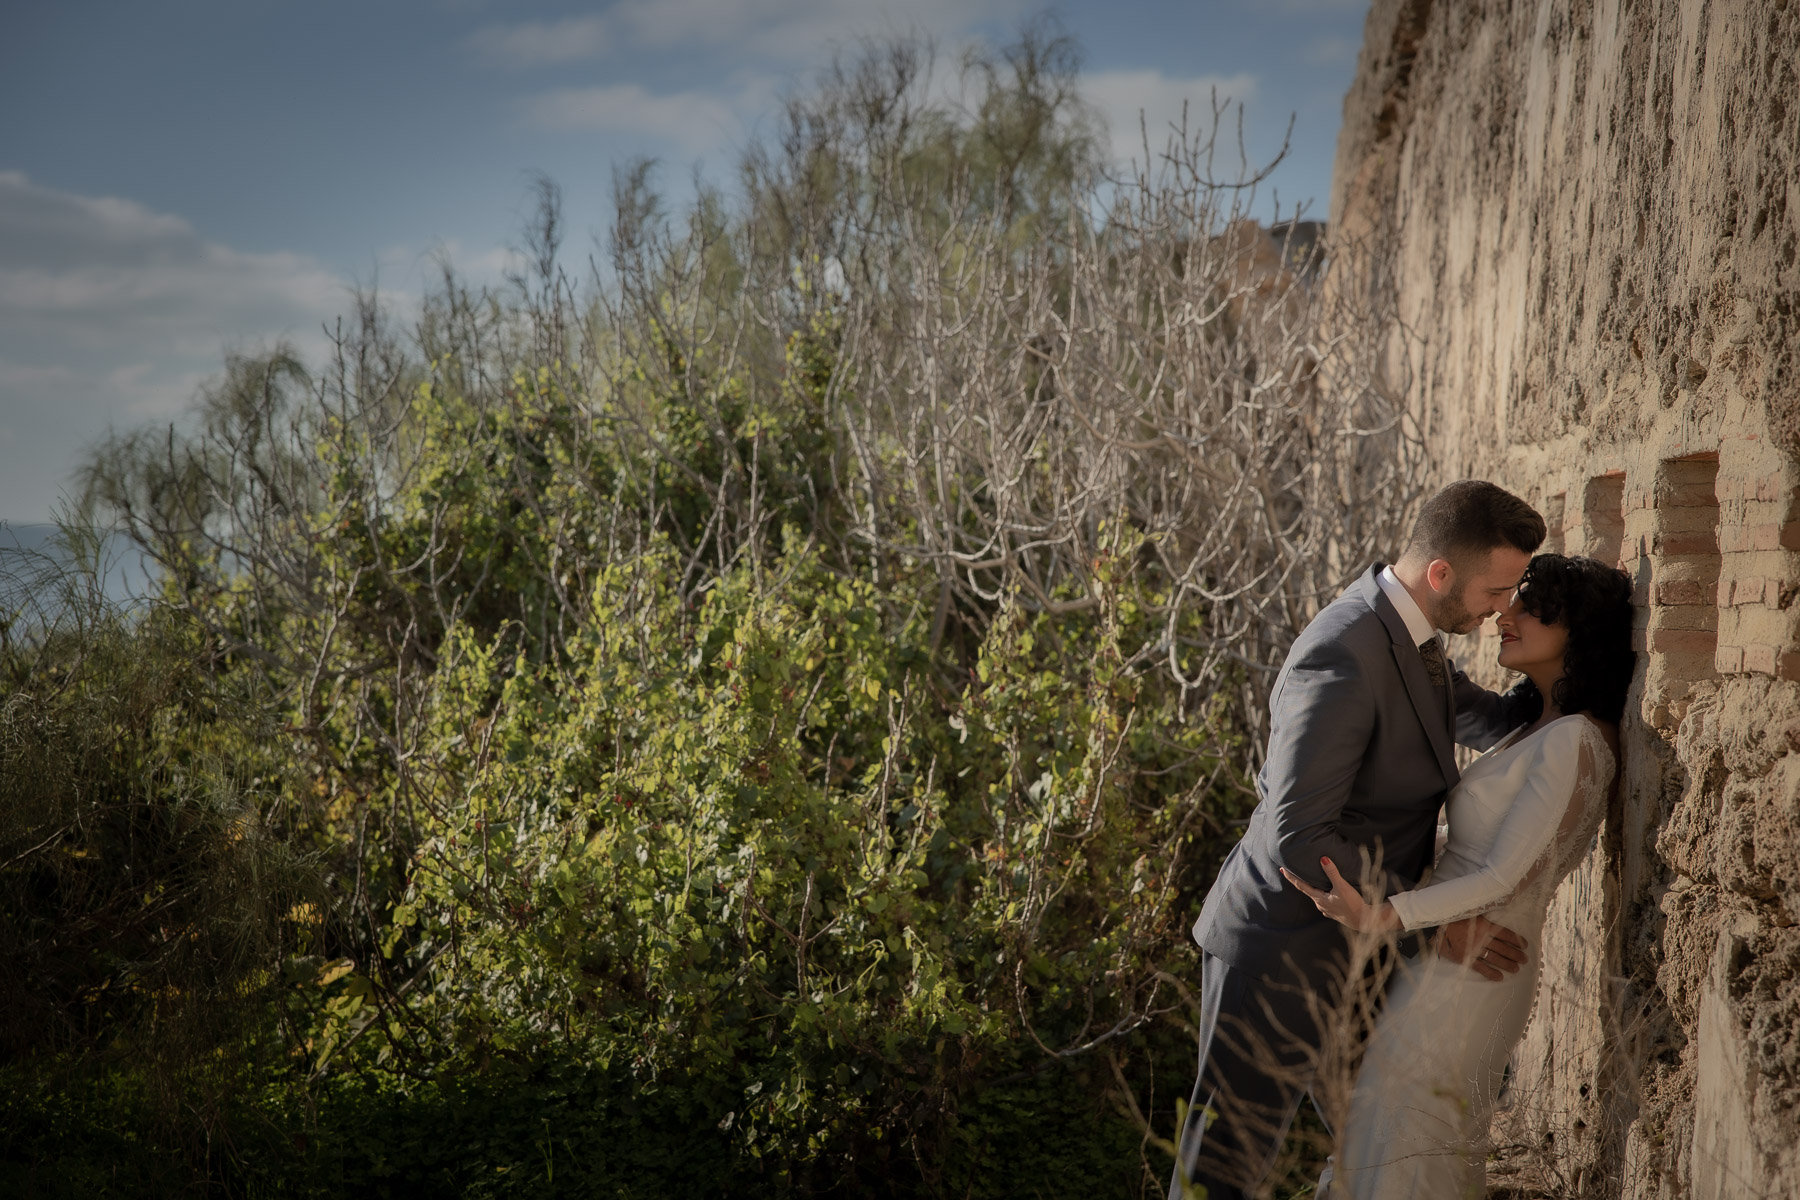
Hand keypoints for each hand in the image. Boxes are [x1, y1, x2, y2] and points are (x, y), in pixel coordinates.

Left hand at [1278, 858, 1396, 932]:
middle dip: (1301, 881)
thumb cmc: (1352, 904)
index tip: (1282, 869)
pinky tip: (1328, 893)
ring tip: (1312, 881)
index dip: (1291, 877)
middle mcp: (1320, 905)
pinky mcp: (1335, 913)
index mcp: (1319, 898)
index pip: (1301, 885)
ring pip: (1317, 896)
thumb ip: (1332, 873)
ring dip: (1314, 888)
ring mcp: (1327, 910)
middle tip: (1294, 872)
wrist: (1364, 921)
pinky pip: (1326, 901)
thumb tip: (1323, 859)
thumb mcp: (1342, 886)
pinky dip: (1324, 895)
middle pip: (1308, 890)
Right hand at [1434, 915, 1527, 980]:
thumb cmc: (1451, 916)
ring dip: (1507, 964)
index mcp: (1484, 925)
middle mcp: (1482, 938)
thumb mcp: (1469, 911)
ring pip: (1496, 958)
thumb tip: (1492, 912)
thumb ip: (1481, 915)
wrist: (1433, 926)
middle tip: (1524, 960)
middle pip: (1504, 948)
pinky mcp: (1466, 958)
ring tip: (1516, 969)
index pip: (1505, 933)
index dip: (1516, 940)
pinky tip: (1500, 977)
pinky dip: (1491, 973)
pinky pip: (1482, 968)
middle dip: (1515, 954)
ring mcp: (1475, 949)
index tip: (1524, 945)